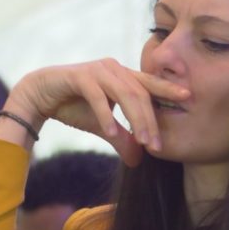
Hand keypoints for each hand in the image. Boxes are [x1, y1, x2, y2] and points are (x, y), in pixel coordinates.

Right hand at [1, 61, 188, 165]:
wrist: (40, 95)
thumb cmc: (73, 105)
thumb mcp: (103, 127)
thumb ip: (121, 139)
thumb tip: (139, 161)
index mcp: (122, 76)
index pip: (150, 85)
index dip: (168, 90)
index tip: (189, 99)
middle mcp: (113, 68)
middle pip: (140, 94)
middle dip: (151, 121)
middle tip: (158, 145)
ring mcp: (97, 70)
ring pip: (124, 94)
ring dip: (135, 120)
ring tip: (142, 142)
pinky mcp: (80, 76)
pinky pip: (98, 97)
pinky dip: (106, 116)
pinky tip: (111, 133)